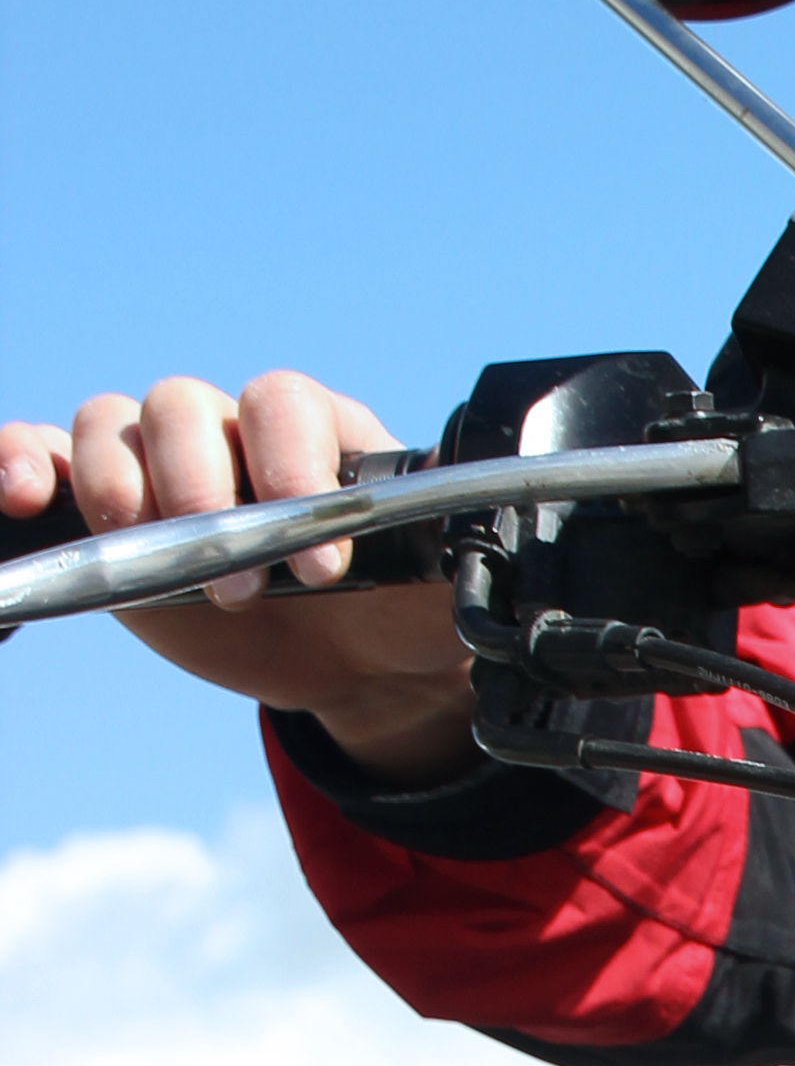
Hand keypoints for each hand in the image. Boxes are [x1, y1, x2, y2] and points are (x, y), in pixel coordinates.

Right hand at [0, 372, 478, 779]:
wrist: (359, 662)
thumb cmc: (399, 608)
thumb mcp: (439, 588)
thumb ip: (449, 555)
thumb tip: (477, 532)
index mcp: (315, 431)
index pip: (284, 403)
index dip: (291, 466)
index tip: (321, 557)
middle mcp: (234, 433)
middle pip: (184, 405)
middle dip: (203, 488)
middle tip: (238, 579)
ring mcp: (163, 468)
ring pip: (111, 423)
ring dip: (121, 486)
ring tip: (144, 552)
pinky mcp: (106, 515)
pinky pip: (43, 457)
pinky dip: (19, 460)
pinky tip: (21, 494)